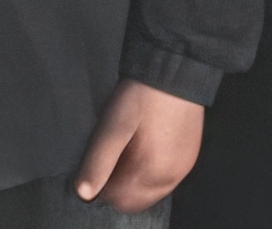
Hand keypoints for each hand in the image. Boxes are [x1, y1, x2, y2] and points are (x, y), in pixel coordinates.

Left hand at [75, 78, 201, 211]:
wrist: (175, 69)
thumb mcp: (113, 126)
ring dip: (133, 179)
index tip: (96, 161)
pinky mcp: (188, 157)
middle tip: (110, 153)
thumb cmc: (140, 97)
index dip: (102, 185)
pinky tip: (142, 146)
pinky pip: (165, 179)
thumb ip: (99, 162)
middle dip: (118, 184)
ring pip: (150, 191)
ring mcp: (182, 169)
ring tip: (125, 147)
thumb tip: (83, 193)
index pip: (119, 201)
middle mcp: (170, 179)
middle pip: (135, 200)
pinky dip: (150, 172)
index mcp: (152, 175)